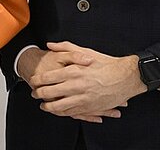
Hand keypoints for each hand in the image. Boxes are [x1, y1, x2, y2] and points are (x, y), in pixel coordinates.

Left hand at [28, 41, 142, 119]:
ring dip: (48, 107)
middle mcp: (76, 86)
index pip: (47, 78)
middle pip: (49, 93)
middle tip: (34, 93)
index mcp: (73, 71)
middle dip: (38, 94)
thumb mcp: (86, 51)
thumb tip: (50, 45)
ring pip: (58, 107)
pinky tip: (58, 111)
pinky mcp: (89, 108)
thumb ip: (65, 47)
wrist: (126, 77)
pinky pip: (71, 113)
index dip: (37, 81)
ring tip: (43, 105)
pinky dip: (62, 113)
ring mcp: (82, 99)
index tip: (33, 80)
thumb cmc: (107, 64)